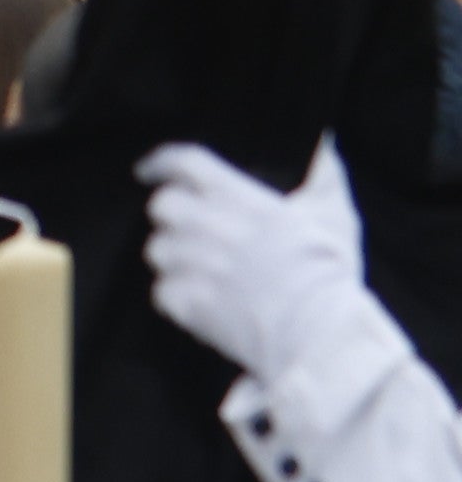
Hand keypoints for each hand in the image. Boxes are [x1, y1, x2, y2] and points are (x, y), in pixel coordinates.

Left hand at [140, 140, 383, 396]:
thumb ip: (323, 178)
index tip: (147, 170)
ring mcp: (196, 266)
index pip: (186, 164)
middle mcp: (212, 228)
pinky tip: (205, 299)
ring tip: (205, 269)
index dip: (161, 162)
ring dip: (174, 256)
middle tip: (190, 230)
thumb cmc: (330, 276)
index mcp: (244, 201)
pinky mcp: (188, 304)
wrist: (322, 333)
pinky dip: (177, 295)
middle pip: (162, 206)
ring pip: (157, 249)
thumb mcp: (333, 217)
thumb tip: (325, 148)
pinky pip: (162, 291)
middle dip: (172, 216)